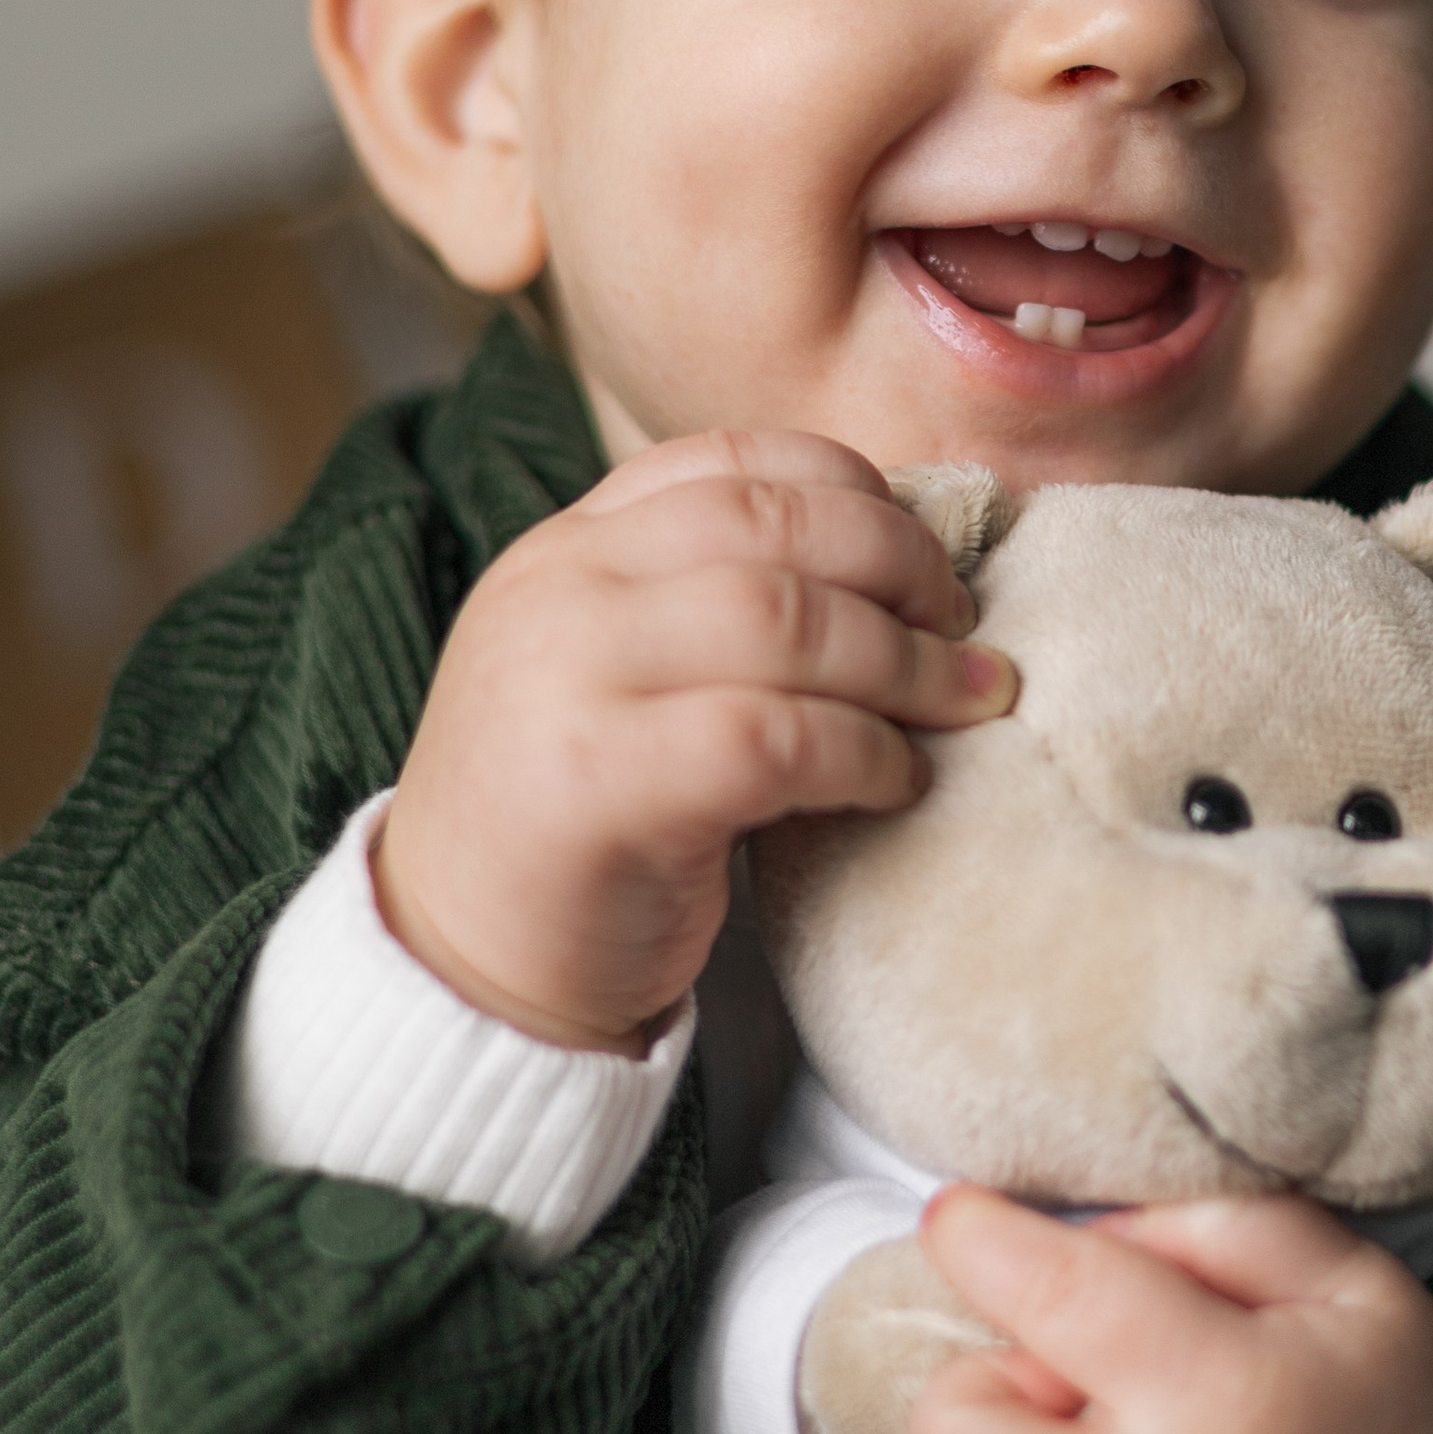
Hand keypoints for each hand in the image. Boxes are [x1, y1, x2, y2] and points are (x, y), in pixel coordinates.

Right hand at [374, 431, 1013, 1052]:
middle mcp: (558, 591)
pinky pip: (773, 736)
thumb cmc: (586, 825)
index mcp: (568, 548)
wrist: (465, 973)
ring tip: (967, 701)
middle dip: (901, 565)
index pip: (735, 460)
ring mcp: (566, 681)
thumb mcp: (632, 677)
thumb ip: (721, 606)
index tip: (925, 557)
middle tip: (967, 626)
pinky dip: (864, 751)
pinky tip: (898, 782)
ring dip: (905, 661)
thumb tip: (911, 572)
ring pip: (783, 618)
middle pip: (774, 524)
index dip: (857, 492)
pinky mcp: (598, 787)